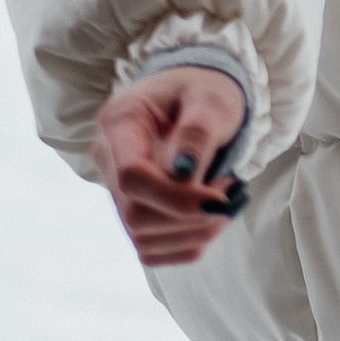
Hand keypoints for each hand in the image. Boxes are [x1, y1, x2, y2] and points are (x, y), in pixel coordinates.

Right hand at [91, 66, 249, 268]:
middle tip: (231, 192)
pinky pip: (153, 250)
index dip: (175, 197)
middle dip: (191, 216)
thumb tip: (185, 173)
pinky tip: (210, 217)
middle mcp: (108, 158)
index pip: (131, 176)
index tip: (220, 196)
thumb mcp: (211, 98)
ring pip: (143, 239)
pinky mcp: (133, 211)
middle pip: (135, 215)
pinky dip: (189, 243)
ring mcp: (116, 190)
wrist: (196, 96)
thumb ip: (198, 132)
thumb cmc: (204, 90)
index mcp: (120, 122)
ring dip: (195, 232)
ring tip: (226, 200)